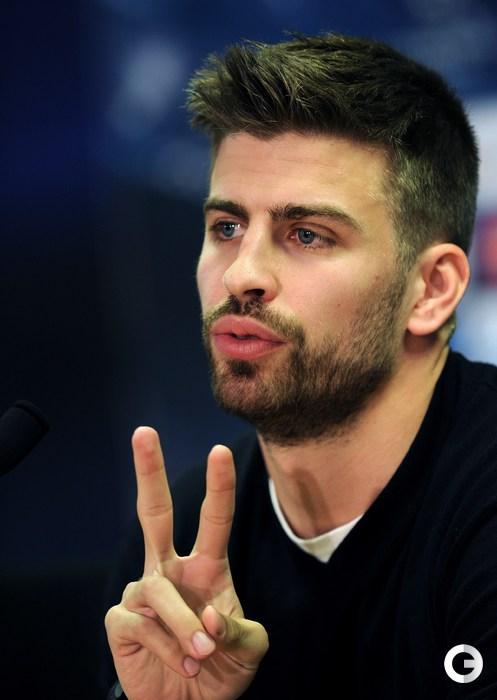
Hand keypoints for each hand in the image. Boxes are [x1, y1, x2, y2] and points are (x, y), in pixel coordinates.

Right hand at [105, 427, 267, 699]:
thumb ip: (240, 629)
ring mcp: (143, 591)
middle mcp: (171, 569)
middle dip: (149, 471)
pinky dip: (167, 648)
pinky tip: (179, 664)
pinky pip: (142, 625)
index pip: (213, 518)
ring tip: (201, 654)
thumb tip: (210, 616)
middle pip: (155, 512)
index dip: (218, 485)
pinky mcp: (121, 619)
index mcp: (207, 566)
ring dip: (183, 625)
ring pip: (158, 589)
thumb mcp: (248, 650)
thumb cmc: (219, 669)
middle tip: (143, 432)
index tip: (220, 451)